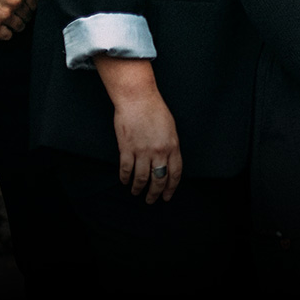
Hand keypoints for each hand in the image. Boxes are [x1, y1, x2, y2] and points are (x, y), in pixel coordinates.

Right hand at [0, 0, 36, 39]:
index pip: (34, 3)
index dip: (29, 6)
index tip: (24, 7)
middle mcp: (16, 1)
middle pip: (28, 16)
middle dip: (23, 16)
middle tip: (17, 16)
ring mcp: (4, 14)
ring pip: (19, 26)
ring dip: (16, 26)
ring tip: (11, 23)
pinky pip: (6, 35)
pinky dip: (6, 33)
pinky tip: (2, 29)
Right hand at [112, 89, 181, 203]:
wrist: (138, 99)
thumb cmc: (155, 110)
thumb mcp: (171, 128)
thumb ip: (170, 146)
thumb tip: (168, 161)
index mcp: (173, 146)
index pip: (175, 173)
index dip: (171, 187)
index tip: (167, 196)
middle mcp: (159, 151)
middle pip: (159, 179)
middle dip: (155, 193)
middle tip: (151, 200)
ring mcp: (142, 151)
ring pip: (141, 178)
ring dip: (138, 188)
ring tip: (136, 192)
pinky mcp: (127, 149)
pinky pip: (126, 170)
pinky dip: (125, 178)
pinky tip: (124, 181)